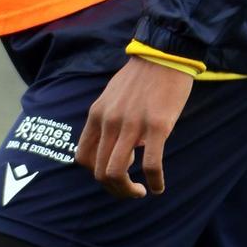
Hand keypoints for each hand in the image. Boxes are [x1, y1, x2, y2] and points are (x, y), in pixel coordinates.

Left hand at [74, 57, 194, 199]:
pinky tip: (158, 187)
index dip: (96, 174)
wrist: (164, 54)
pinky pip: (150, 164)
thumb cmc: (141, 77)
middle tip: (130, 191)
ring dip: (128, 191)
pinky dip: (154, 182)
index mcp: (97, 115)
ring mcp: (131, 125)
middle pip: (99, 171)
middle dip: (114, 188)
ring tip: (141, 192)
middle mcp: (109, 122)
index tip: (114, 175)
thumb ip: (111, 121)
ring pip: (117, 172)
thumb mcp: (114, 97)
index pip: (83, 157)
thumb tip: (124, 149)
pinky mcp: (157, 126)